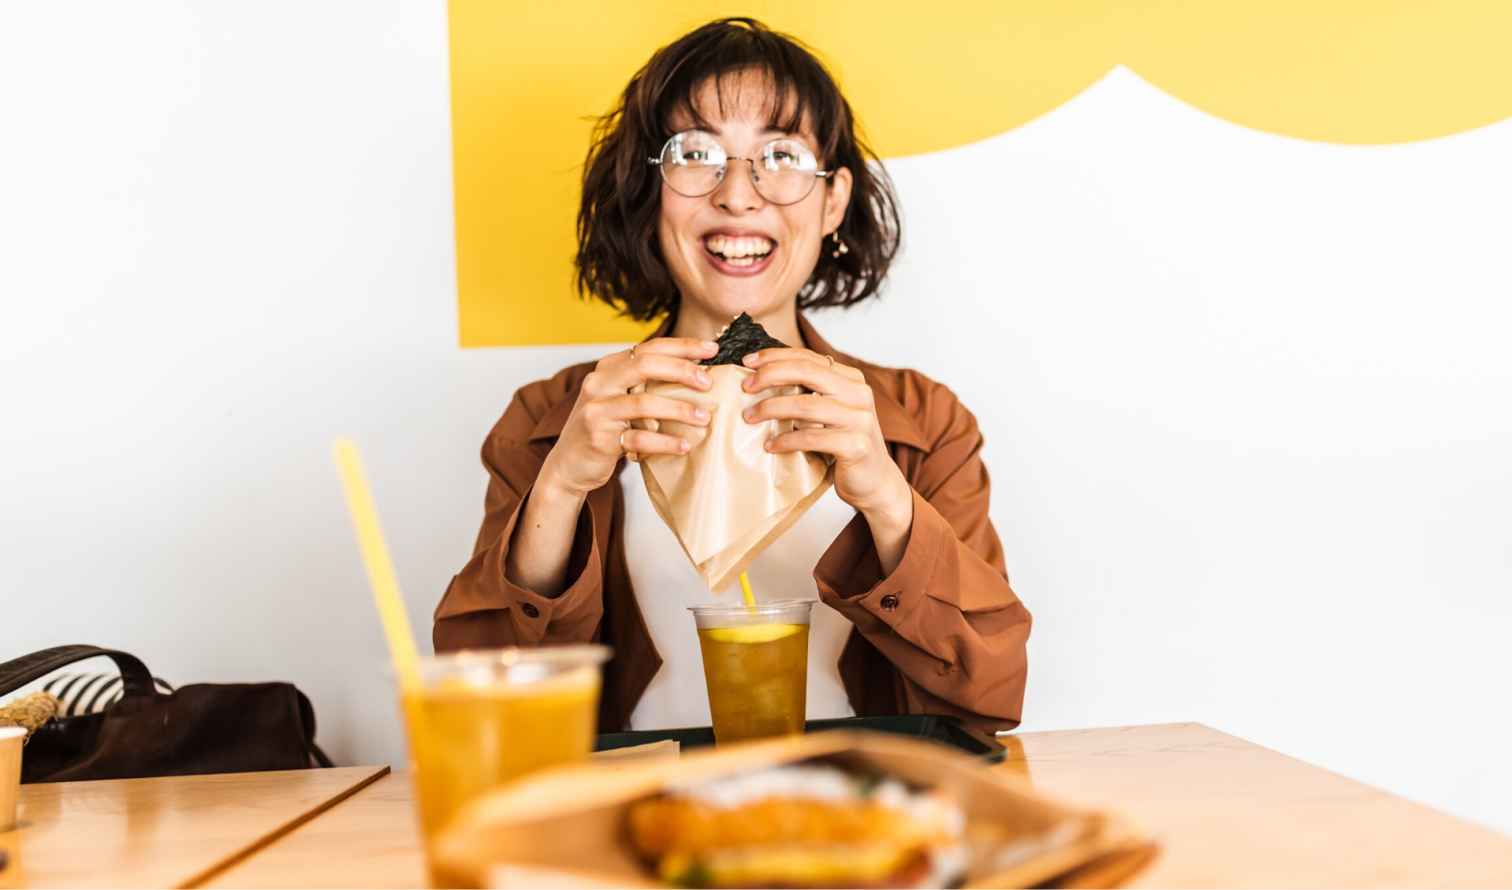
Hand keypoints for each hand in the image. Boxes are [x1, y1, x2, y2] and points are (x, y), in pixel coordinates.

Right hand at [540, 338, 717, 499]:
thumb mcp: (622, 399)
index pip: (648, 347)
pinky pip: (638, 437)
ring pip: (643, 403)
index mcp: (608, 368)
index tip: (713, 349)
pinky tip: (685, 446)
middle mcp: (599, 383)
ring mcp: (597, 410)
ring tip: (704, 418)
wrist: (570, 464)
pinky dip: (664, 442)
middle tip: (708, 382)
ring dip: (679, 410)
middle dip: (681, 371)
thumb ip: (646, 384)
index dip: (682, 346)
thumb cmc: (606, 429)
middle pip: (645, 366)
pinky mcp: (599, 438)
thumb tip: (697, 373)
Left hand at [740, 348, 912, 532]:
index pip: (809, 358)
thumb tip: (761, 377)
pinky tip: (770, 445)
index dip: (776, 356)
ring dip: (771, 409)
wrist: (875, 482)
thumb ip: (809, 393)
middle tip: (745, 386)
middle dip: (771, 375)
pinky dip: (786, 440)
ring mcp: (860, 419)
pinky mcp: (857, 445)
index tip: (747, 362)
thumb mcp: (830, 412)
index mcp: (851, 379)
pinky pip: (812, 437)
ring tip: (749, 417)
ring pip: (807, 405)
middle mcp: (859, 393)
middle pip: (807, 372)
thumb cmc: (844, 444)